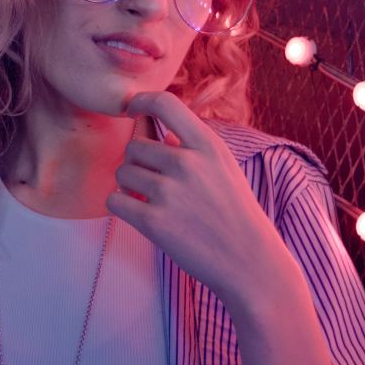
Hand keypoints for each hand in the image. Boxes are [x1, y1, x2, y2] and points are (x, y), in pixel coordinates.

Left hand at [108, 91, 297, 307]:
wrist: (250, 262)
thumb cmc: (233, 212)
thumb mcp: (222, 166)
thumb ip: (189, 144)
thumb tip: (145, 122)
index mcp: (207, 144)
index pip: (163, 102)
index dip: (140, 101)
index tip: (131, 110)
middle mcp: (187, 163)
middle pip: (134, 146)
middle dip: (138, 164)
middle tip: (157, 184)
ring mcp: (169, 192)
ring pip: (122, 172)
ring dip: (130, 186)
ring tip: (155, 201)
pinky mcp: (153, 222)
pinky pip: (114, 200)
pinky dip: (121, 206)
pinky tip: (140, 213)